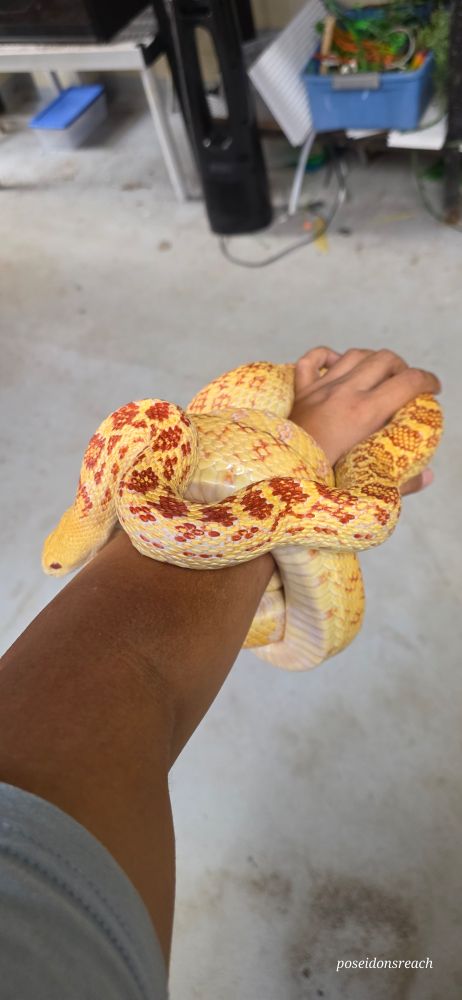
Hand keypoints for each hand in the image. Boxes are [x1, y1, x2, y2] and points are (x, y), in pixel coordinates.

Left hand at [289, 347, 440, 493]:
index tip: (433, 389)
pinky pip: (311, 360)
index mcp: (365, 413)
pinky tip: (336, 365)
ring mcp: (319, 389)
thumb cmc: (323, 483)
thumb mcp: (367, 483)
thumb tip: (428, 476)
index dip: (428, 381)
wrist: (279, 479)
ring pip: (353, 355)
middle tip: (406, 384)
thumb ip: (403, 480)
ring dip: (371, 360)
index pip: (408, 382)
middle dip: (402, 367)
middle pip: (384, 359)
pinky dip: (326, 356)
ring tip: (378, 375)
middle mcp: (344, 393)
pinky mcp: (299, 393)